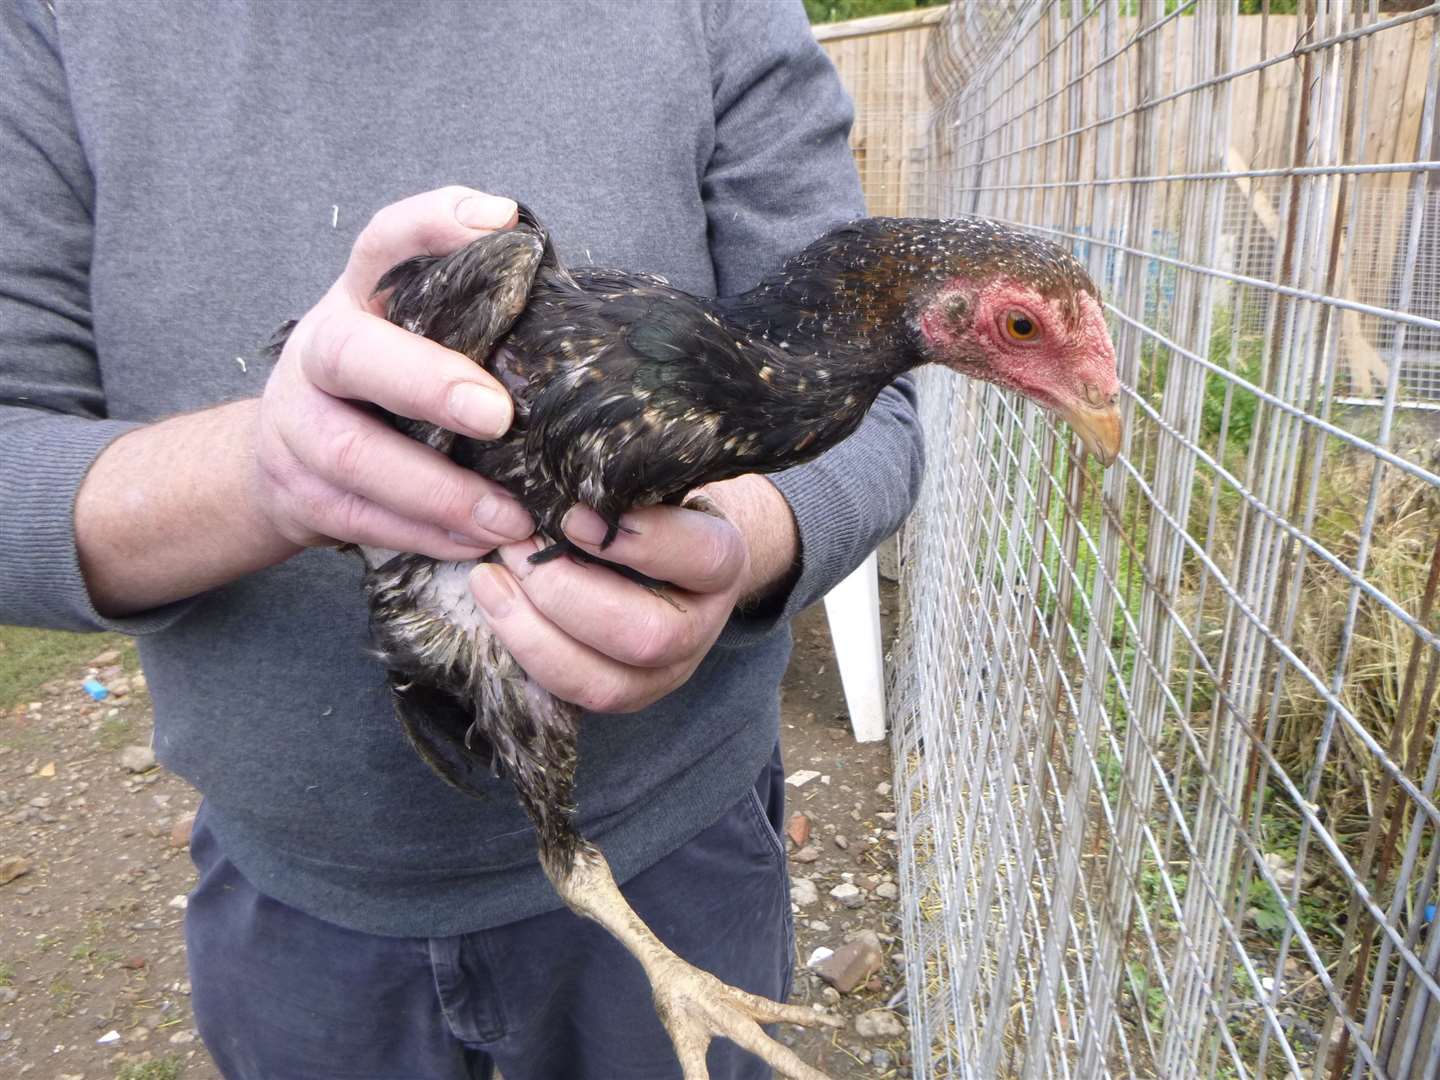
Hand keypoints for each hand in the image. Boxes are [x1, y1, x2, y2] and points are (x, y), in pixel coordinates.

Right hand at [251, 186, 534, 559]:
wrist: (281, 461)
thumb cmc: (386, 391)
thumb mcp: (413, 341)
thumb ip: (473, 327)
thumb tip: (583, 329)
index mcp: (358, 300)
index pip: (384, 242)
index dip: (433, 225)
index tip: (500, 221)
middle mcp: (318, 352)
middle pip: (352, 355)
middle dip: (427, 383)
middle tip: (498, 416)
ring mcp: (298, 426)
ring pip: (356, 455)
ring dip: (441, 492)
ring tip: (510, 517)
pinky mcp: (301, 493)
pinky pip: (363, 520)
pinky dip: (428, 536)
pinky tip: (479, 544)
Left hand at [469, 475, 796, 712]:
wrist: (666, 550)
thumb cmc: (649, 500)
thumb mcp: (654, 478)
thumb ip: (627, 474)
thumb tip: (568, 458)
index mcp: (722, 561)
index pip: (701, 558)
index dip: (642, 542)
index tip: (575, 516)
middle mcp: (701, 627)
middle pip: (647, 636)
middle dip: (568, 595)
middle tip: (516, 546)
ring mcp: (664, 673)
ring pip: (607, 684)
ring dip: (535, 632)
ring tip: (489, 578)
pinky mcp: (623, 695)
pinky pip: (572, 697)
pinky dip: (525, 654)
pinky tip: (494, 606)